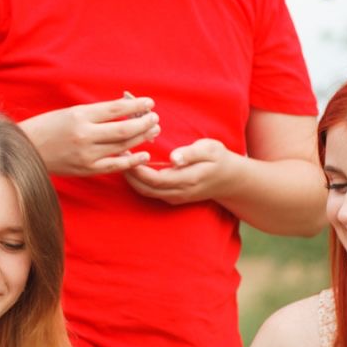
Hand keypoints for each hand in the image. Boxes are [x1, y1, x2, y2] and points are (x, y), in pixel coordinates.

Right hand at [21, 96, 158, 175]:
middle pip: (124, 129)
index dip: (136, 105)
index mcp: (80, 116)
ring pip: (122, 146)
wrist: (28, 150)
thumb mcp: (71, 113)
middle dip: (144, 123)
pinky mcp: (86, 169)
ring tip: (153, 132)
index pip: (116, 109)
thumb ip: (96, 113)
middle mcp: (84, 135)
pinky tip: (143, 155)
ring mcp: (86, 154)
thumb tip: (124, 110)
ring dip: (141, 139)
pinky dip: (131, 160)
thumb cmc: (49, 127)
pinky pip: (114, 165)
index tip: (149, 103)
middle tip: (155, 118)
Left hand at [124, 137, 238, 204]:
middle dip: (129, 173)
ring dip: (131, 178)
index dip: (138, 169)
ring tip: (121, 159)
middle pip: (146, 188)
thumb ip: (191, 153)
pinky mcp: (172, 197)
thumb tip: (173, 158)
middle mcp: (179, 192)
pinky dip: (138, 181)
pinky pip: (150, 192)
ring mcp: (175, 197)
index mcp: (187, 179)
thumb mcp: (210, 149)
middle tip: (117, 154)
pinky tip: (132, 167)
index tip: (127, 153)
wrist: (229, 179)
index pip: (155, 179)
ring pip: (146, 192)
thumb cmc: (219, 158)